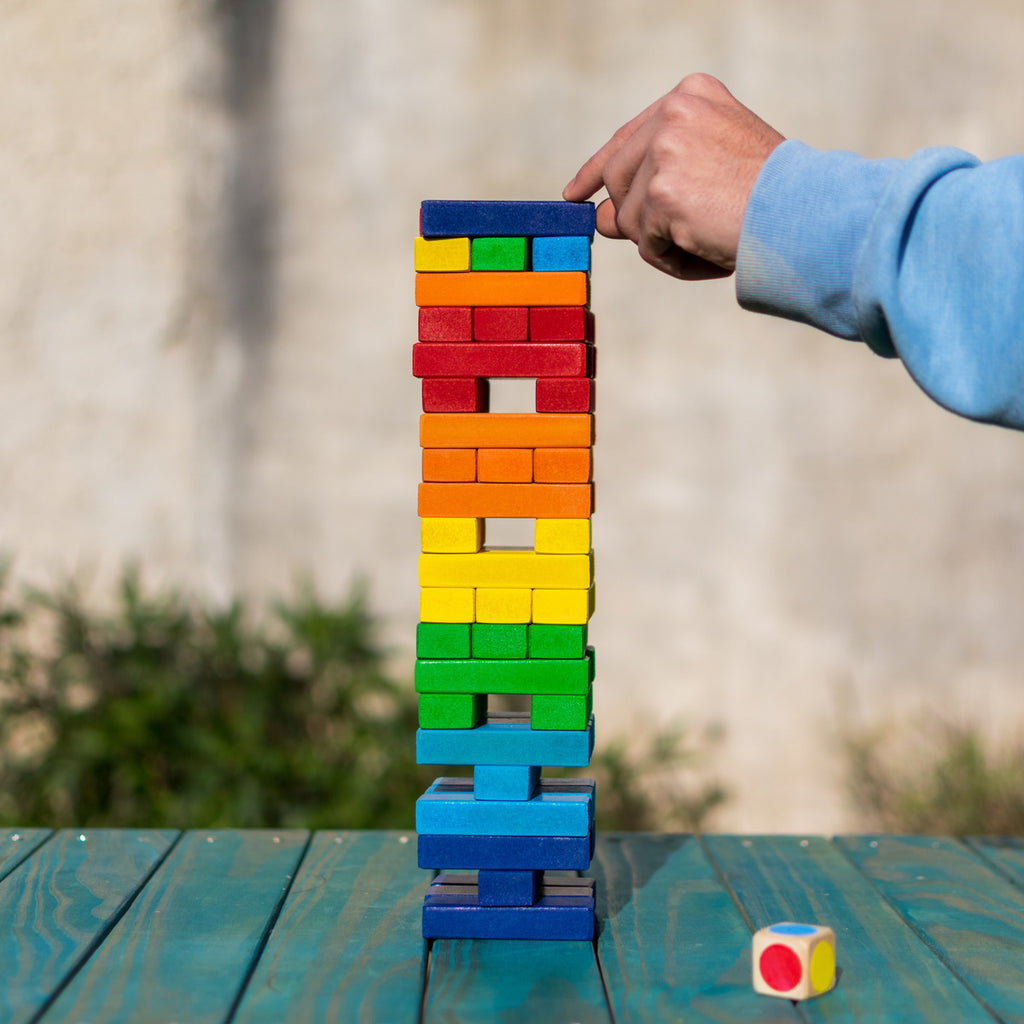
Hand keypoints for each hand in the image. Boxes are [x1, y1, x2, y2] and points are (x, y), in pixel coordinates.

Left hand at [563, 74, 784, 279]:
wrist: (806, 214)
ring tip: (710, 238)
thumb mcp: (711, 177)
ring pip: (629, 219)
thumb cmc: (773, 198)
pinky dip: (674, 260)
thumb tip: (599, 220)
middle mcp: (673, 112)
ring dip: (664, 243)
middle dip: (638, 219)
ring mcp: (665, 150)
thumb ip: (654, 188)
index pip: (626, 137)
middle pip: (618, 181)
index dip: (598, 170)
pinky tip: (710, 250)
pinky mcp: (661, 193)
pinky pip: (647, 245)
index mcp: (691, 96)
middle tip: (679, 236)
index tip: (575, 193)